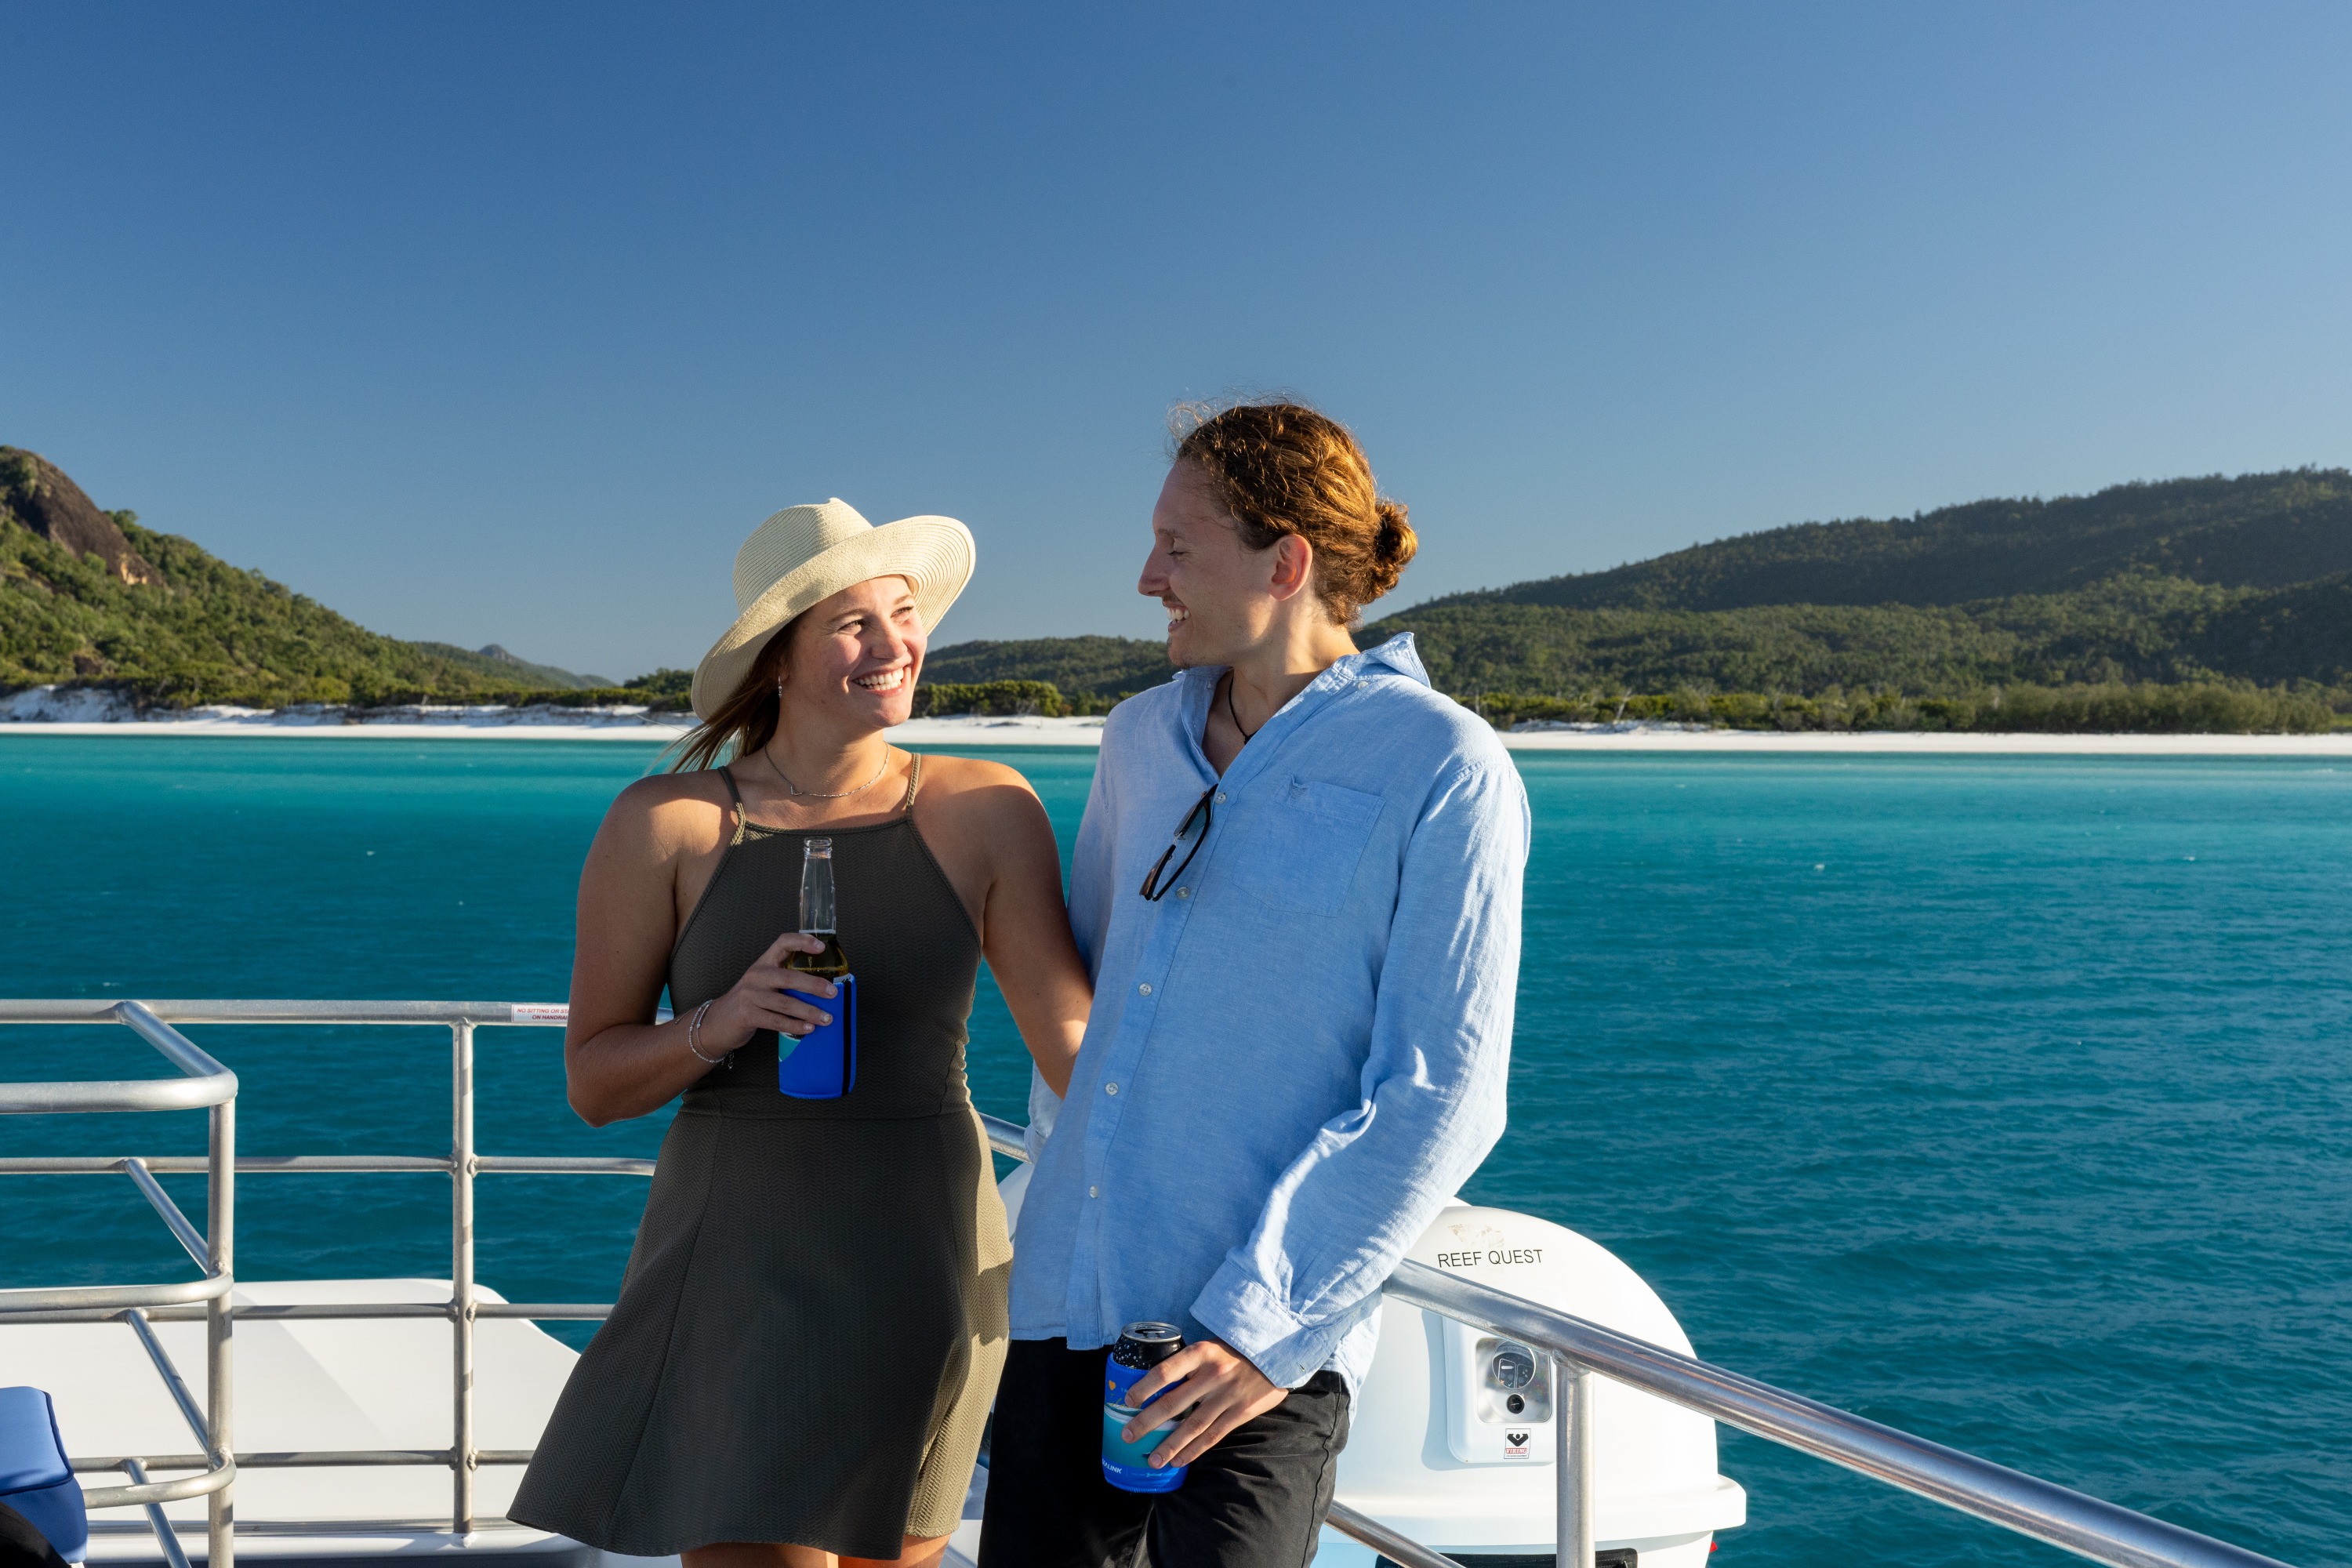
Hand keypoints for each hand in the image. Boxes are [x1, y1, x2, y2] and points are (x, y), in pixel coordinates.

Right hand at [706, 931, 839, 1051]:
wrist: (719, 1021)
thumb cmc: (749, 1001)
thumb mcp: (764, 983)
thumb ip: (786, 980)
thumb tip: (823, 988)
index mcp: (764, 963)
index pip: (782, 943)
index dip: (802, 942)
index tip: (820, 948)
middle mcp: (756, 976)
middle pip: (788, 976)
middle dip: (813, 985)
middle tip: (832, 993)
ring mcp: (750, 995)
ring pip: (785, 1002)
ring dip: (809, 1011)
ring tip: (826, 1018)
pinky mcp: (747, 1015)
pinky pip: (776, 1020)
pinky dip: (794, 1025)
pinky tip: (808, 1029)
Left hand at [1120, 1339, 1286, 1469]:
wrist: (1278, 1353)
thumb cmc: (1237, 1351)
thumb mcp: (1212, 1346)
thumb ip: (1190, 1363)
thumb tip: (1157, 1383)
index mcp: (1201, 1353)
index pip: (1165, 1371)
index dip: (1144, 1387)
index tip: (1127, 1400)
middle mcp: (1212, 1374)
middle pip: (1173, 1403)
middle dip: (1147, 1422)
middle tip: (1128, 1436)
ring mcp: (1227, 1395)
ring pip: (1192, 1426)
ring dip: (1170, 1445)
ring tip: (1153, 1460)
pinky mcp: (1241, 1412)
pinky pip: (1213, 1435)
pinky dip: (1194, 1450)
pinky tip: (1179, 1461)